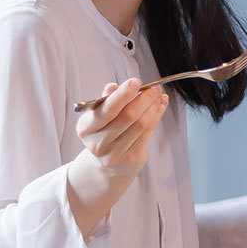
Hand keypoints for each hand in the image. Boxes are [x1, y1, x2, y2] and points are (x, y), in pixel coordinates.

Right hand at [65, 79, 167, 235]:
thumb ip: (106, 101)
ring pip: (141, 125)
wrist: (106, 166)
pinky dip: (156, 116)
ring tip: (158, 95)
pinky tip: (160, 106)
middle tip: (154, 88)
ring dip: (153, 107)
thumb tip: (114, 86)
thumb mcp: (98, 117)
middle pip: (128, 117)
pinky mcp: (131, 159)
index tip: (135, 82)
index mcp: (85, 129)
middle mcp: (98, 144)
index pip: (107, 110)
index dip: (123, 95)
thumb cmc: (104, 133)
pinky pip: (148, 133)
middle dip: (144, 98)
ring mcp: (115, 154)